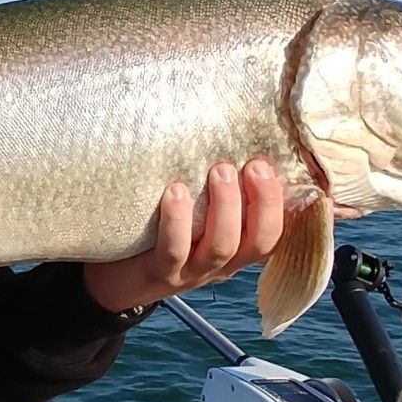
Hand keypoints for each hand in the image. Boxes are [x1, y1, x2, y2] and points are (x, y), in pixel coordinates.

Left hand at [81, 158, 285, 313]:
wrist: (115, 276)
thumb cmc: (162, 228)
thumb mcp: (198, 211)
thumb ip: (219, 183)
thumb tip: (235, 125)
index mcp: (238, 246)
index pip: (276, 233)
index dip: (285, 205)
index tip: (275, 165)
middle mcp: (222, 263)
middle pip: (259, 242)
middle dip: (263, 201)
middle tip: (254, 163)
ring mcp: (192, 271)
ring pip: (221, 247)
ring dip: (225, 206)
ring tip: (218, 170)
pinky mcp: (159, 272)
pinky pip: (174, 250)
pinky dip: (177, 221)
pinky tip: (175, 192)